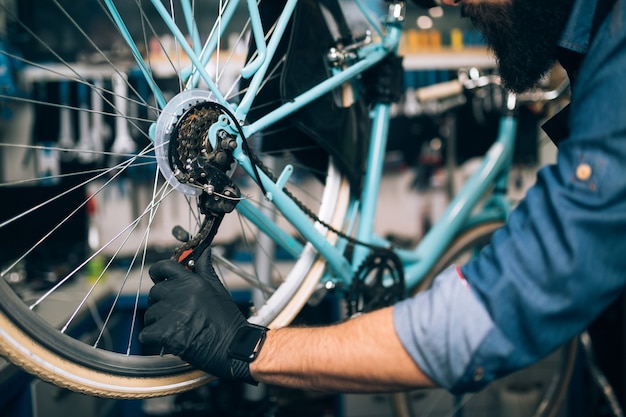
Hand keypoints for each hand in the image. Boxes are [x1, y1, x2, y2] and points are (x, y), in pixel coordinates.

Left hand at [139, 249, 246, 379]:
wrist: (232, 346)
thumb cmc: (228, 320)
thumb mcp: (218, 290)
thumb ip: (205, 270)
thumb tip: (204, 252)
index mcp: (192, 282)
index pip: (164, 267)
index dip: (158, 271)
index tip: (158, 276)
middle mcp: (179, 293)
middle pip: (155, 292)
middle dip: (161, 302)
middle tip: (175, 313)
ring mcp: (170, 313)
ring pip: (150, 314)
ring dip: (158, 322)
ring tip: (177, 329)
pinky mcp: (164, 333)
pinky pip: (146, 334)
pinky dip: (154, 338)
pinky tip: (169, 340)